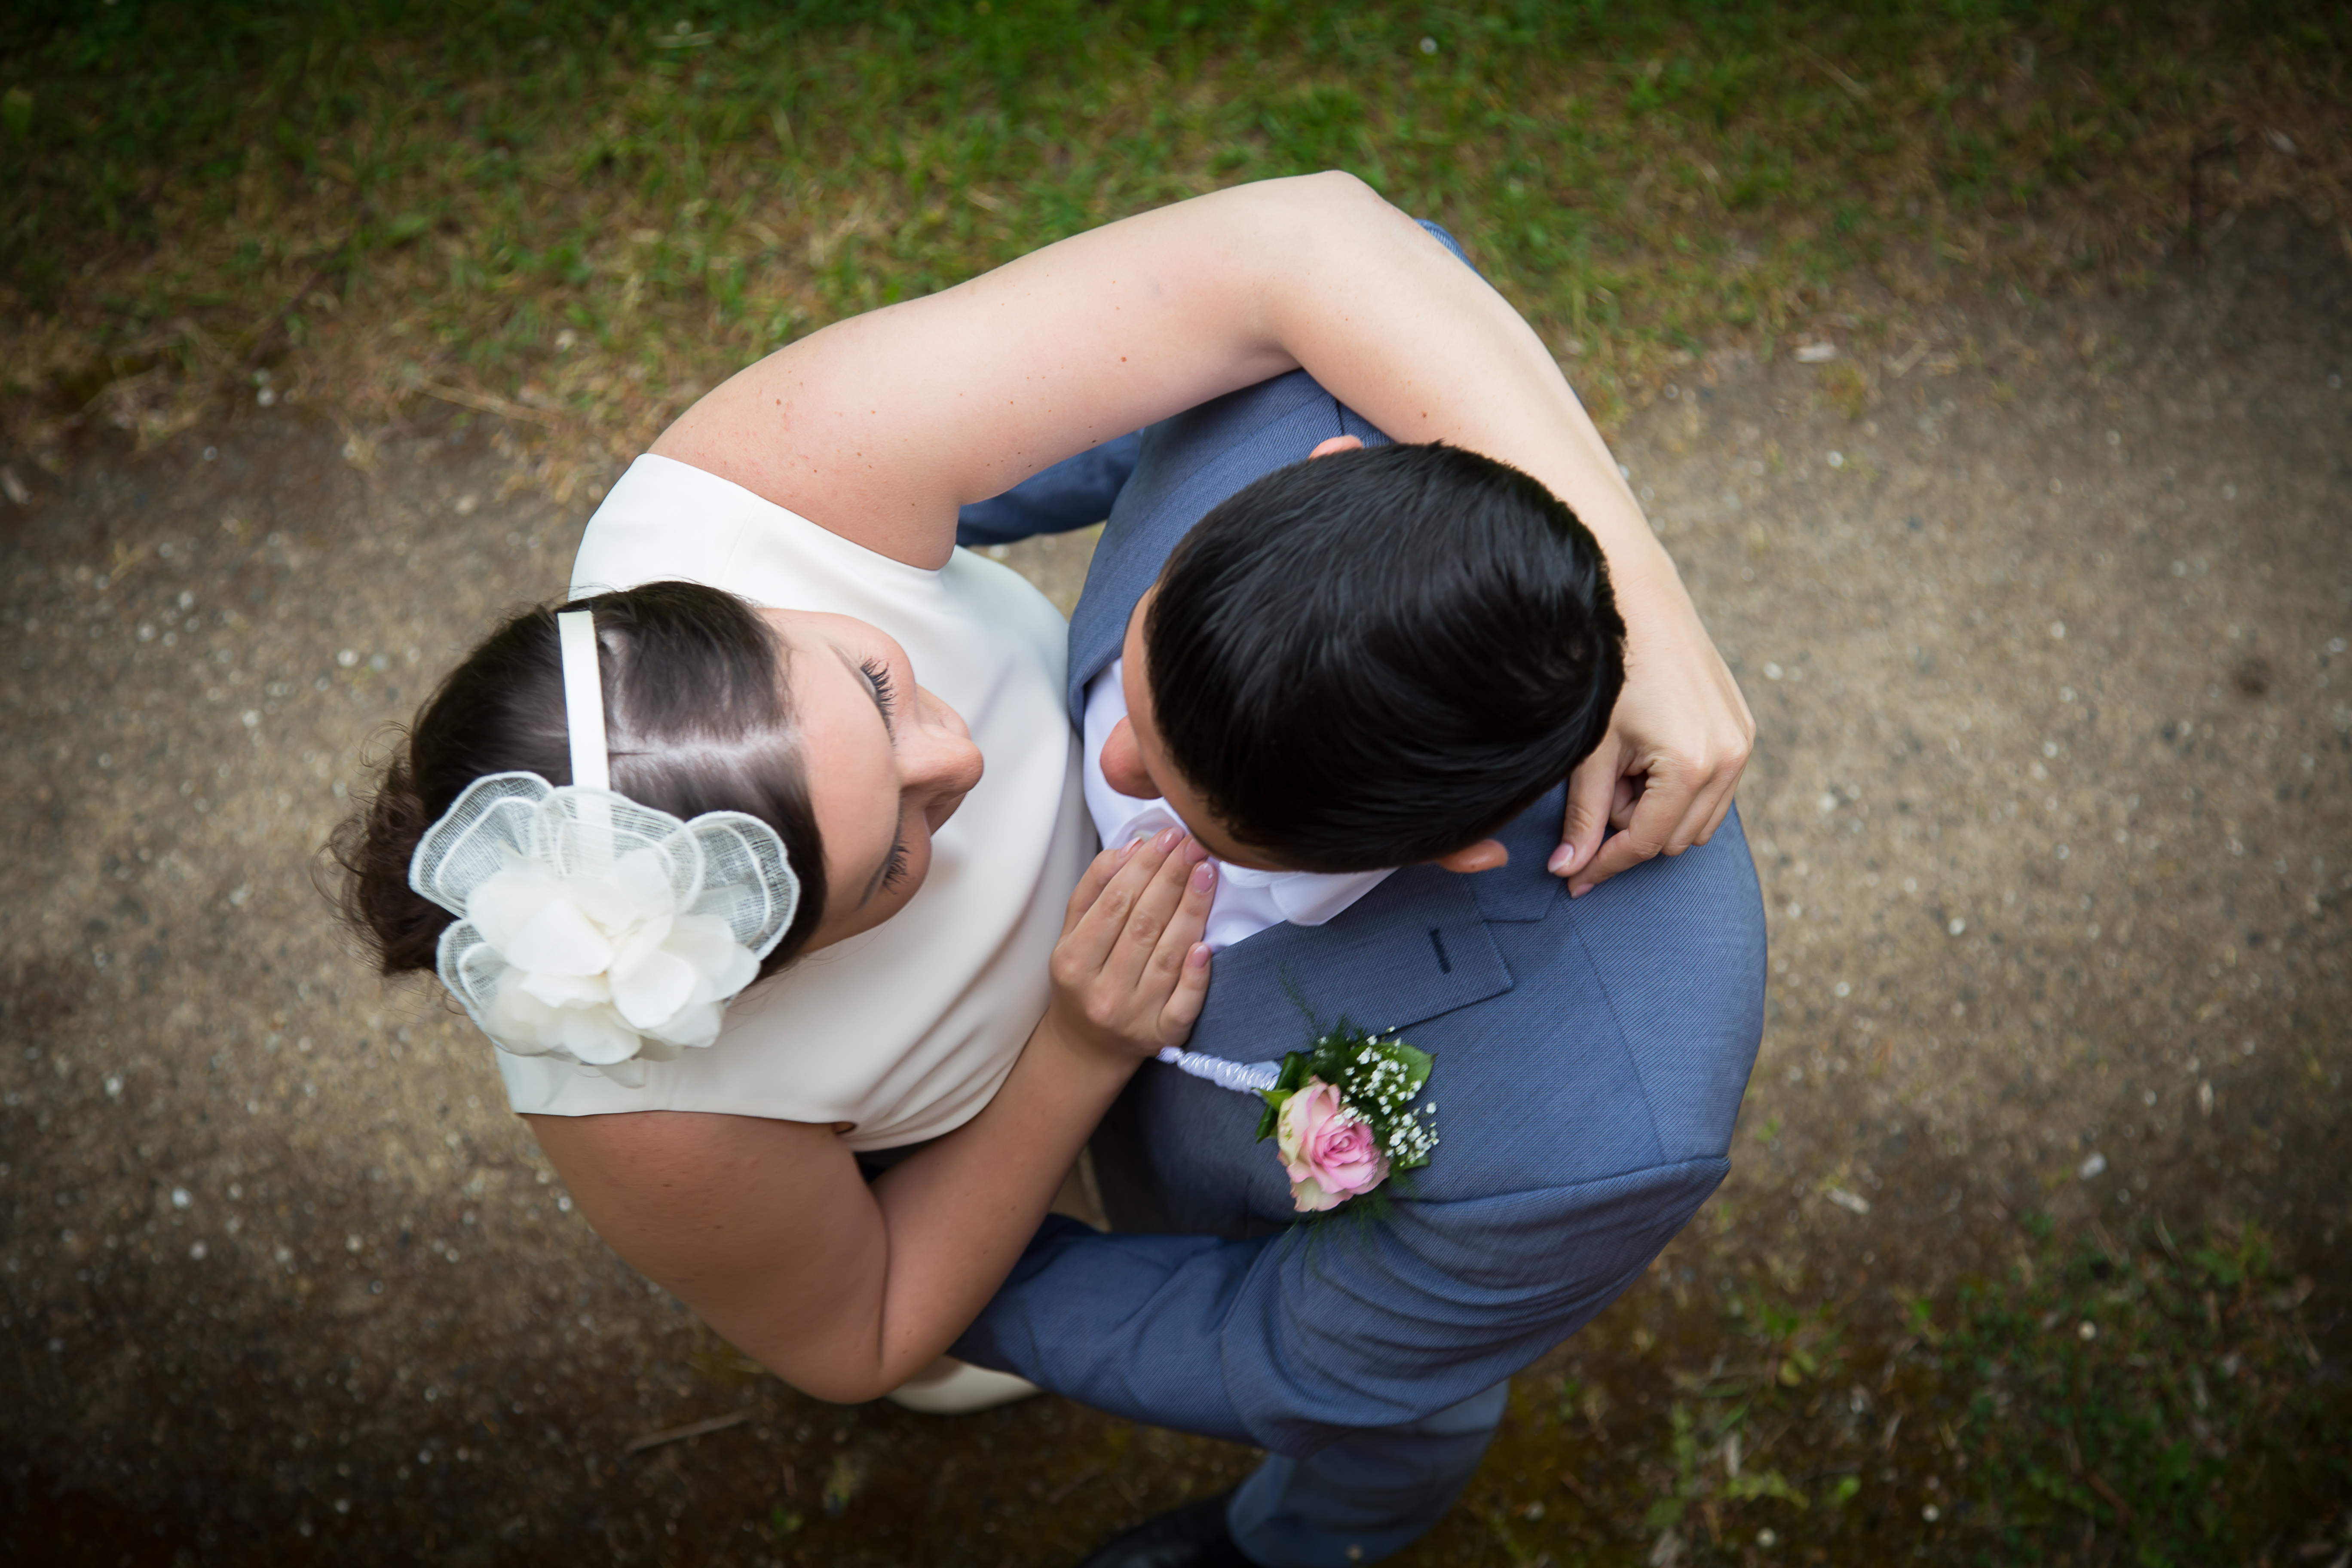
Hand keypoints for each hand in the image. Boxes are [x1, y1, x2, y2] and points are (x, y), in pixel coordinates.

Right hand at [1047, 827, 1215, 1062]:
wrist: (1087, 1049)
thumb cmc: (1083, 980)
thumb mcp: (1071, 934)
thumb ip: (1094, 889)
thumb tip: (1131, 848)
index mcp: (1074, 961)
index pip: (1114, 904)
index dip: (1144, 867)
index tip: (1167, 837)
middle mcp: (1102, 991)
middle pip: (1143, 925)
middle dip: (1171, 878)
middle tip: (1194, 843)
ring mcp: (1134, 1016)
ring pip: (1167, 955)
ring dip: (1191, 910)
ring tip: (1207, 871)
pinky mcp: (1161, 1037)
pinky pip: (1183, 1005)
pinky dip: (1195, 976)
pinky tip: (1207, 945)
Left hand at [1550, 567, 1753, 895]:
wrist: (1639, 601)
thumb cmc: (1608, 671)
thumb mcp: (1590, 750)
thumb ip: (1582, 816)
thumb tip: (1568, 871)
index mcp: (1691, 765)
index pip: (1645, 842)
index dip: (1605, 865)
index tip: (1573, 880)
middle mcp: (1729, 758)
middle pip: (1674, 839)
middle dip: (1630, 830)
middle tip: (1597, 790)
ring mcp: (1742, 743)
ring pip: (1697, 820)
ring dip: (1655, 811)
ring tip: (1620, 768)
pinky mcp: (1743, 729)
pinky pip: (1713, 790)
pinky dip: (1677, 790)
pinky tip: (1644, 756)